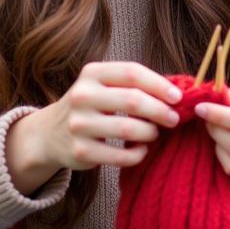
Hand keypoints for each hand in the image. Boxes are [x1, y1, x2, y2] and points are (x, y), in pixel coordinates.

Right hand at [37, 61, 182, 171]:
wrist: (51, 133)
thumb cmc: (91, 105)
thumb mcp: (103, 86)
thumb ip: (133, 85)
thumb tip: (177, 92)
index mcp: (91, 74)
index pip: (132, 72)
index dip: (159, 84)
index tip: (178, 97)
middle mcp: (82, 95)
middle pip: (133, 100)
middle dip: (160, 111)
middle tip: (174, 119)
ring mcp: (79, 124)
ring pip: (129, 129)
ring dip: (150, 133)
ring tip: (155, 133)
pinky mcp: (81, 151)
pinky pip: (121, 156)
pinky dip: (138, 154)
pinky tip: (141, 150)